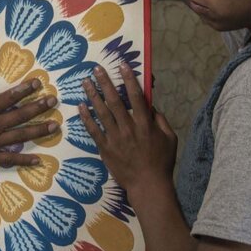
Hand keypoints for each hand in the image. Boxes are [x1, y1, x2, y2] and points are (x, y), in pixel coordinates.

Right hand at [0, 66, 58, 170]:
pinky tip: (38, 161)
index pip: (9, 97)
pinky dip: (24, 160)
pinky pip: (10, 159)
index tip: (38, 83)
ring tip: (54, 126)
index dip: (25, 89)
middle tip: (53, 101)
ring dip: (38, 130)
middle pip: (20, 115)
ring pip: (20, 136)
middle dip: (38, 107)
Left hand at [79, 63, 176, 197]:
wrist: (148, 185)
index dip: (129, 79)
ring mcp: (115, 138)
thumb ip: (160, 120)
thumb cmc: (161, 161)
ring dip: (92, 95)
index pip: (136, 96)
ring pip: (101, 112)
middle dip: (105, 82)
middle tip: (96, 69)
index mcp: (145, 124)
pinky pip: (93, 130)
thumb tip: (150, 105)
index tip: (122, 65)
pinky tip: (80, 106)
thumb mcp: (169, 138)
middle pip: (115, 100)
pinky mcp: (105, 148)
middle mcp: (129, 127)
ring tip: (85, 82)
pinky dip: (86, 117)